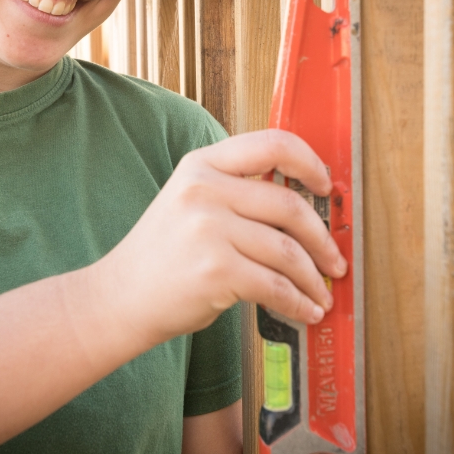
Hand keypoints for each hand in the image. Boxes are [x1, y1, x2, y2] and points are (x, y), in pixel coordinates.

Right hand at [98, 129, 347, 347]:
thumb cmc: (162, 254)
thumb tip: (302, 206)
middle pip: (289, 204)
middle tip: (334, 259)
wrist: (119, 297)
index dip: (309, 162)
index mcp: (202, 164)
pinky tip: (305, 309)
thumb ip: (236, 192)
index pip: (272, 143)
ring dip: (314, 279)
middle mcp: (205, 189)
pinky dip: (298, 302)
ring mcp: (209, 229)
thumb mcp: (189, 202)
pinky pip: (276, 286)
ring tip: (322, 293)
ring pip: (288, 251)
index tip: (325, 186)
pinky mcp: (215, 271)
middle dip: (321, 239)